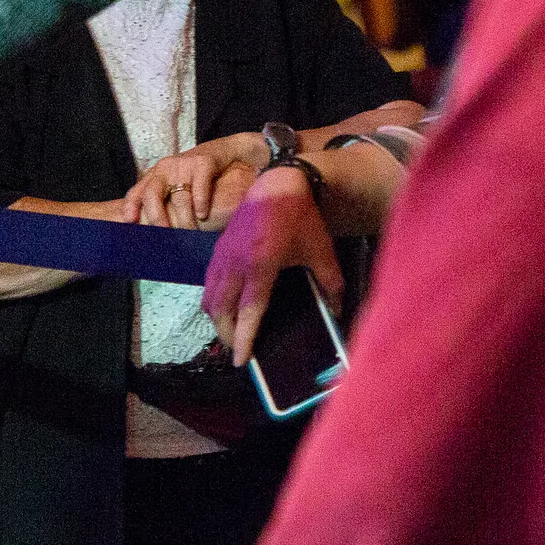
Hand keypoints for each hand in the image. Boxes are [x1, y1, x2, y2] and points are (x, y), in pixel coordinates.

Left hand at [127, 132, 265, 228]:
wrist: (222, 152)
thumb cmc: (194, 176)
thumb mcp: (173, 185)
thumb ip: (162, 203)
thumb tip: (152, 231)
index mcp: (154, 176)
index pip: (137, 192)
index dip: (130, 207)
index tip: (129, 222)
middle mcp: (165, 169)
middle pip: (152, 193)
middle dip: (156, 216)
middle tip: (164, 233)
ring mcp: (183, 165)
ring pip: (179, 196)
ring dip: (186, 218)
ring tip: (191, 233)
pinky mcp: (203, 162)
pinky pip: (199, 184)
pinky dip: (201, 202)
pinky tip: (203, 215)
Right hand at [202, 167, 344, 365]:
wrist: (278, 183)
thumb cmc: (302, 218)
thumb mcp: (322, 252)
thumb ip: (331, 284)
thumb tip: (337, 312)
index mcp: (261, 266)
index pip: (248, 312)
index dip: (243, 339)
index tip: (240, 361)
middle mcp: (235, 263)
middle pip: (219, 310)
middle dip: (226, 334)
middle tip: (238, 349)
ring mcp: (222, 255)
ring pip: (208, 297)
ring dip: (217, 318)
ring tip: (231, 331)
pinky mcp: (218, 249)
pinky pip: (208, 282)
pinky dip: (213, 299)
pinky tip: (227, 305)